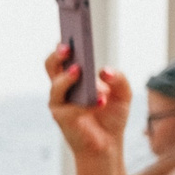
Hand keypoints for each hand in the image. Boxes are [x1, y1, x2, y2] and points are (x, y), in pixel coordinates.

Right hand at [45, 44, 131, 160]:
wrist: (106, 145)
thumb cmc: (110, 117)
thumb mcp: (123, 93)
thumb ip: (118, 78)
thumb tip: (103, 70)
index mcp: (74, 78)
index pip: (65, 57)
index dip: (64, 44)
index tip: (69, 29)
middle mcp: (62, 88)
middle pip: (51, 66)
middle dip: (57, 55)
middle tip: (67, 47)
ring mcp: (60, 103)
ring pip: (55, 85)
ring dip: (66, 78)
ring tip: (79, 71)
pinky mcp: (62, 118)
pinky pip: (70, 107)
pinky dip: (87, 103)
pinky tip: (100, 102)